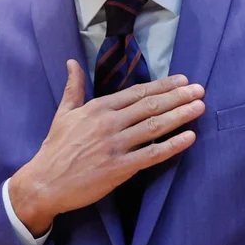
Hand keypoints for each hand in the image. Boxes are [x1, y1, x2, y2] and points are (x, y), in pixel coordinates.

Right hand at [6, 62, 204, 233]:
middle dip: (178, 96)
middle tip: (200, 89)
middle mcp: (109, 123)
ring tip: (200, 107)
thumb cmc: (55, 148)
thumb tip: (71, 62)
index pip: (137, 93)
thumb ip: (74, 87)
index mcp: (98, 108)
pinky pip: (152, 155)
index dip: (163, 85)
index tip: (183, 79)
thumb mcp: (63, 113)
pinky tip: (189, 138)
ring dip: (180, 115)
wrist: (44, 182)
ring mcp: (115, 146)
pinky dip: (172, 145)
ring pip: (154, 126)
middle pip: (151, 106)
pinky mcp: (120, 169)